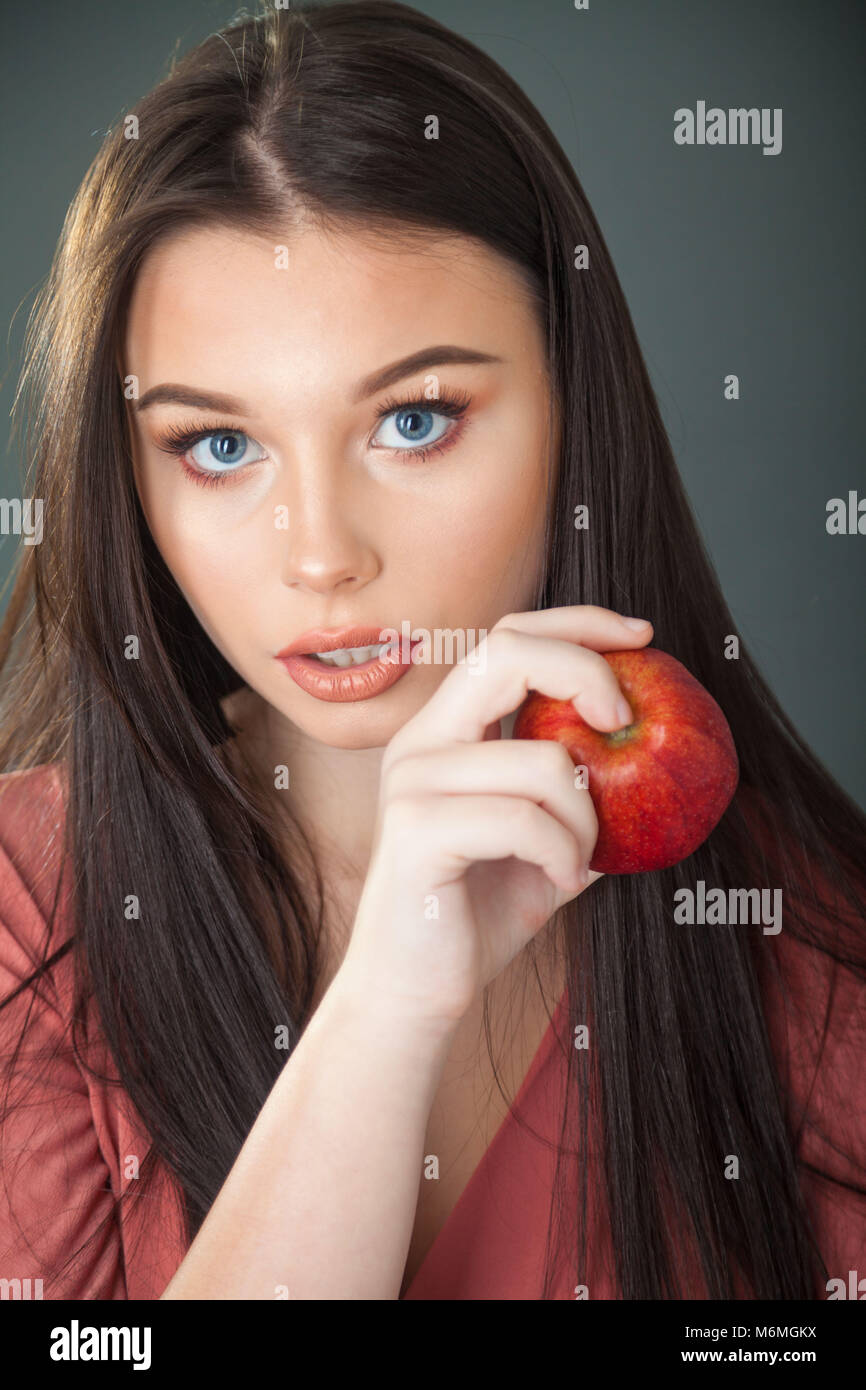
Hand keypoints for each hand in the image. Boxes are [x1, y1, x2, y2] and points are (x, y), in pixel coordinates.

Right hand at [339, 606, 653, 1026]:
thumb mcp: (546, 839)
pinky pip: (525, 819)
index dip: (577, 624)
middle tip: (625, 721)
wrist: (415, 991)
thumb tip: (655, 751)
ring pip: (541, 760)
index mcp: (445, 730)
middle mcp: (420, 741)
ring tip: (579, 859)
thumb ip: (580, 791)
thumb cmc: (479, 912)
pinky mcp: (416, 830)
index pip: (507, 637)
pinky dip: (564, 854)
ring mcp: (412, 781)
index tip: (642, 637)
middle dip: (585, 672)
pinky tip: (559, 882)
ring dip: (587, 817)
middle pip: (507, 652)